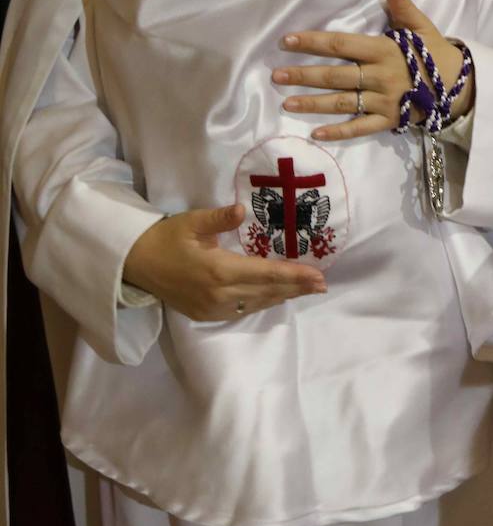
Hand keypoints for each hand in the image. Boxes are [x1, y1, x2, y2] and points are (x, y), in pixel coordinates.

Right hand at [123, 204, 326, 321]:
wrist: (137, 265)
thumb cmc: (167, 238)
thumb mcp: (192, 222)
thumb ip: (219, 218)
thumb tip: (242, 210)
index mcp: (218, 270)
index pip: (265, 273)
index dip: (293, 275)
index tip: (316, 275)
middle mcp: (219, 294)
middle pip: (267, 292)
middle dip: (296, 288)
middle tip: (322, 284)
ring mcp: (213, 309)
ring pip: (257, 303)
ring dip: (283, 296)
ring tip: (307, 290)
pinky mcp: (207, 315)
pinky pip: (242, 310)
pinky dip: (263, 302)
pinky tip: (276, 296)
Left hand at [273, 0, 474, 141]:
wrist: (460, 87)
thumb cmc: (435, 54)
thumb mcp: (422, 27)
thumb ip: (403, 6)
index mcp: (385, 50)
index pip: (342, 45)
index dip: (313, 42)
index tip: (287, 41)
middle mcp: (381, 76)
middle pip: (336, 75)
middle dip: (304, 75)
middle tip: (276, 75)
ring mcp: (384, 101)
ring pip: (343, 102)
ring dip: (314, 103)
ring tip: (287, 102)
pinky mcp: (389, 121)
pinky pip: (361, 128)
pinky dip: (340, 132)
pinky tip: (316, 133)